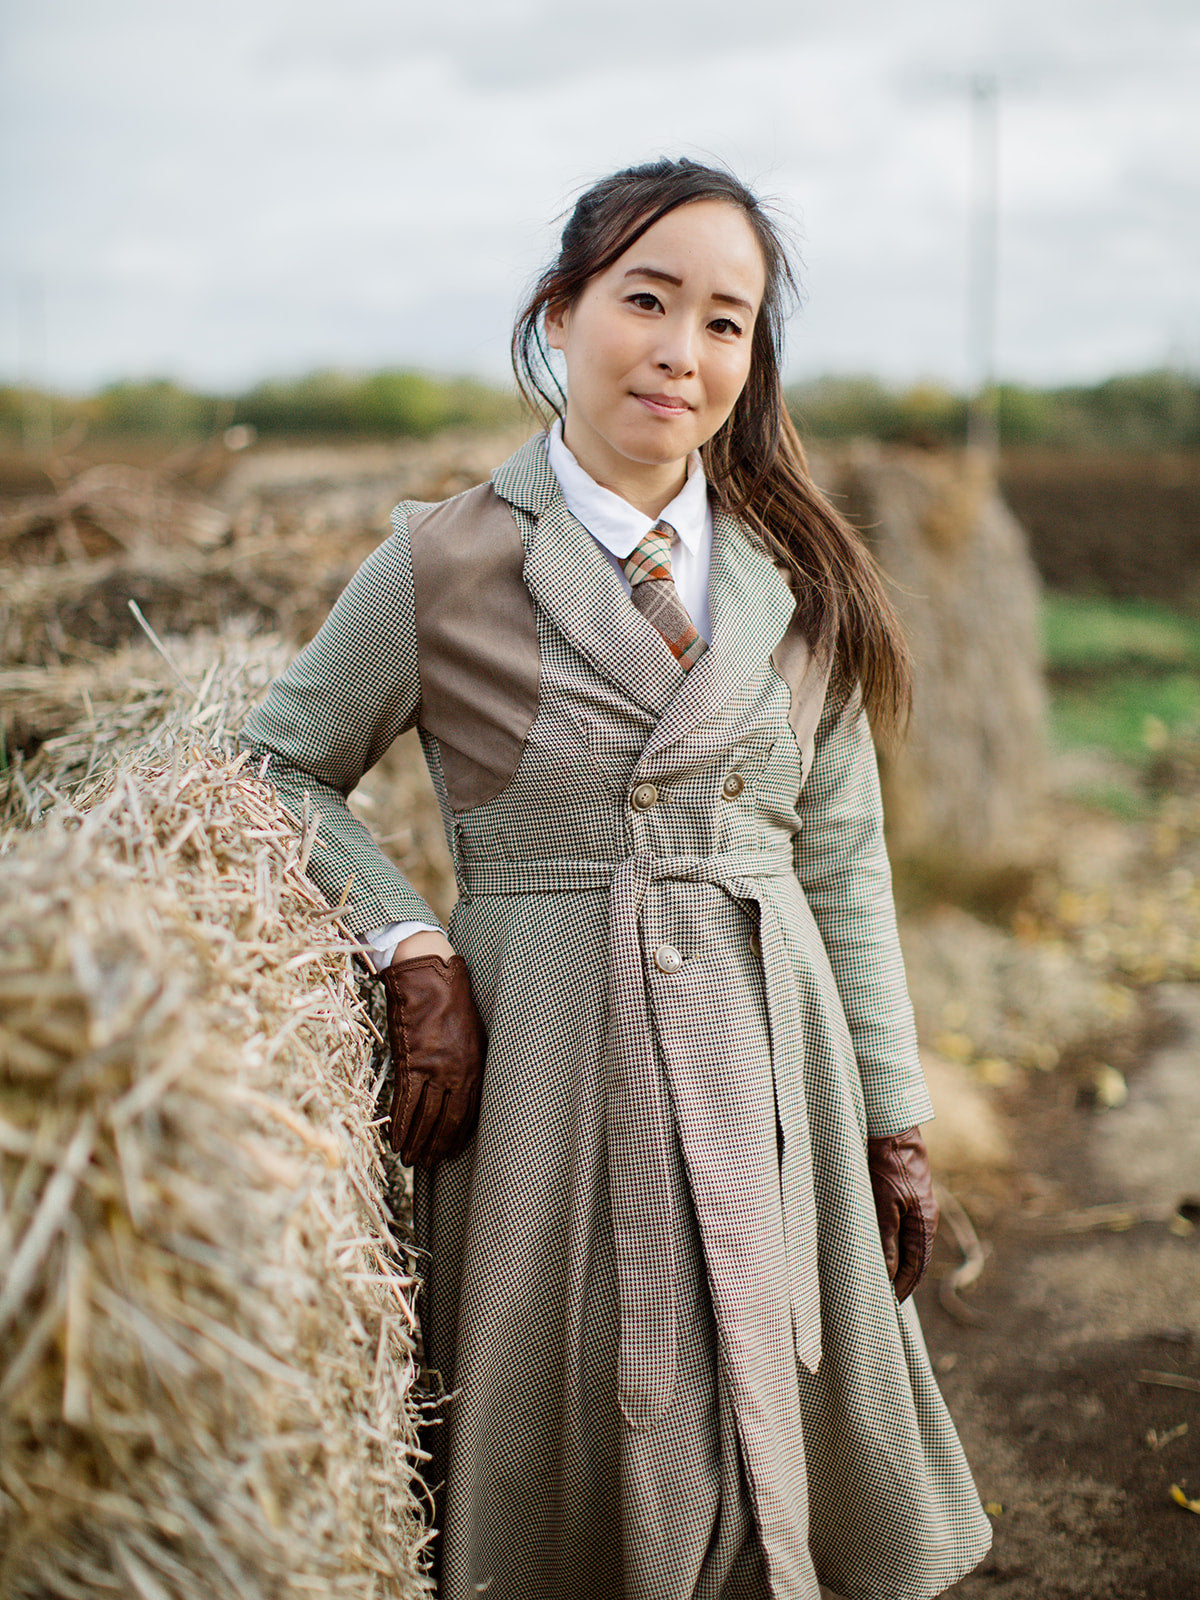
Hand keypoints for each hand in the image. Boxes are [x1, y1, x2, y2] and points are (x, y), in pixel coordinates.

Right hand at [377, 950, 484, 1165]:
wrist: (429, 977)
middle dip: (437, 1146)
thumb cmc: (454, 1001)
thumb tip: (465, 1092)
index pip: (469, 1114)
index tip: (450, 1153)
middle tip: (428, 1163)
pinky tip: (396, 1142)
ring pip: (425, 1118)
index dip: (458, 1138)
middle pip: (447, 1121)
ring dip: (417, 1142)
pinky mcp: (411, 1063)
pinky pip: (405, 1104)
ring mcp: (434, 1070)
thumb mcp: (475, 1034)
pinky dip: (400, 1126)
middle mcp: (457, 1073)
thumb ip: (472, 1064)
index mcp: (476, 1067)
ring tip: (411, 1160)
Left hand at [866, 1125, 937, 1301]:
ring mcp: (916, 1206)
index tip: (891, 1302)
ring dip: (896, 1261)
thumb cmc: (888, 1164)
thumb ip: (887, 1239)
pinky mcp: (905, 1196)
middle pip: (915, 1257)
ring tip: (879, 1277)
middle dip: (901, 1278)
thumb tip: (889, 1274)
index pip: (918, 1265)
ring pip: (908, 1243)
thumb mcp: (885, 1205)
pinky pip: (901, 1228)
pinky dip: (892, 1243)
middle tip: (883, 1296)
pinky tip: (879, 1247)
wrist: (892, 1128)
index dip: (905, 1285)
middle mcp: (924, 1217)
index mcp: (924, 1223)